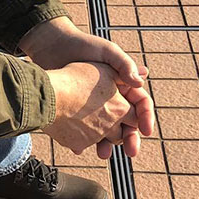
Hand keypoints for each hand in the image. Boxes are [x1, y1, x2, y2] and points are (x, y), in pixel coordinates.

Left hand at [21, 18, 153, 156]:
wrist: (52, 47)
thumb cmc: (82, 45)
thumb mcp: (107, 51)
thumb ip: (124, 64)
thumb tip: (142, 79)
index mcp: (123, 85)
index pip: (140, 105)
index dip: (146, 118)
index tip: (146, 131)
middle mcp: (110, 98)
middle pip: (126, 123)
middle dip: (130, 139)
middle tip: (131, 151)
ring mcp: (92, 106)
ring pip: (104, 131)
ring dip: (106, 144)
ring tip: (102, 153)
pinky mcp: (74, 111)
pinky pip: (81, 130)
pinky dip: (81, 141)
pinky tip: (79, 148)